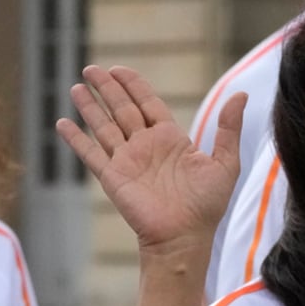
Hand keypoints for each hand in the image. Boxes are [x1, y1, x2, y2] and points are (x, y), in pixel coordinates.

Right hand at [56, 65, 246, 252]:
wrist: (185, 237)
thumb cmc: (207, 205)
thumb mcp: (225, 162)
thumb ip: (229, 128)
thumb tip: (242, 95)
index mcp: (170, 139)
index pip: (147, 103)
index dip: (133, 85)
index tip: (118, 69)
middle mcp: (145, 146)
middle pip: (122, 108)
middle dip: (107, 88)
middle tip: (91, 69)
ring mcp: (127, 160)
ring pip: (103, 126)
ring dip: (89, 107)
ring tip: (76, 87)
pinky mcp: (112, 177)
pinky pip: (90, 153)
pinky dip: (75, 139)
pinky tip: (62, 123)